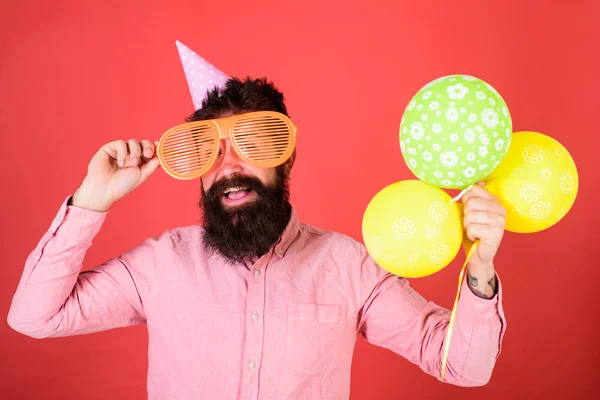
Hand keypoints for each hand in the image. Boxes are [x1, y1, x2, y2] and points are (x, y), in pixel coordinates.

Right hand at [71, 139, 160, 211]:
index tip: (159, 148)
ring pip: (133, 142)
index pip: (150, 150)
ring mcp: (121, 151)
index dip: (155, 148)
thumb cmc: (121, 185)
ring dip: (135, 152)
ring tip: (131, 164)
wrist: (103, 189)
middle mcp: (131, 155)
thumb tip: (162, 156)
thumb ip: (152, 165)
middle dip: (148, 146)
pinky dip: (123, 153)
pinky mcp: (110, 148)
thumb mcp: (141, 176)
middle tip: (148, 154)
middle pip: (143, 143)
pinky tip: (120, 163)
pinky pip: (121, 143)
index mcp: (140, 162)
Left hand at [461, 181, 505, 297]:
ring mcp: (500, 221)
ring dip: (467, 226)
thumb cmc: (473, 231)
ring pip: (470, 216)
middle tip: (471, 224)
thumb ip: (472, 197)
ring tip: (474, 231)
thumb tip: (477, 181)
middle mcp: (501, 209)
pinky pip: (472, 228)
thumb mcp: (470, 212)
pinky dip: (469, 234)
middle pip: (471, 203)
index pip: (475, 189)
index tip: (469, 210)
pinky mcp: (496, 233)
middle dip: (465, 215)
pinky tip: (476, 238)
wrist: (477, 255)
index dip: (466, 200)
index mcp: (495, 201)